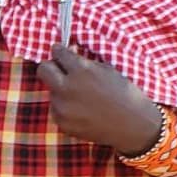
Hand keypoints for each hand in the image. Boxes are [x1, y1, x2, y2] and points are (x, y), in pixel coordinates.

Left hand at [35, 43, 162, 152]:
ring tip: (81, 96)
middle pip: (43, 69)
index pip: (57, 52)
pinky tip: (82, 110)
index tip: (61, 52)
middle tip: (61, 69)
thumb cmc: (125, 94)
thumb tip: (68, 54)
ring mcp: (62, 107)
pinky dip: (64, 107)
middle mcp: (67, 88)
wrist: (133, 125)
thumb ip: (85, 62)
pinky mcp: (61, 123)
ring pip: (51, 91)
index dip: (60, 51)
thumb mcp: (107, 70)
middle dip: (51, 66)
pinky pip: (56, 109)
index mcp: (81, 70)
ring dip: (61, 89)